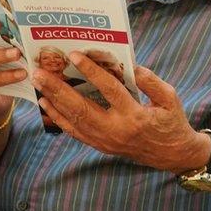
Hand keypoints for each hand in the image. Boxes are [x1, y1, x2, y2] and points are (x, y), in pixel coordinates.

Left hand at [32, 52, 208, 172]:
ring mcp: (105, 140)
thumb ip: (151, 82)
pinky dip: (58, 118)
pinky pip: (74, 132)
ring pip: (73, 121)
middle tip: (40, 72)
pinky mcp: (100, 146)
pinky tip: (47, 105)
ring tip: (39, 84)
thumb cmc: (171, 122)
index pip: (109, 90)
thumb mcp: (170, 99)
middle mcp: (116, 130)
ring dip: (53, 101)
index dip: (91, 71)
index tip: (75, 56)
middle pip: (81, 107)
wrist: (171, 154)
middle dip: (58, 89)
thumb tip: (131, 66)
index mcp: (135, 116)